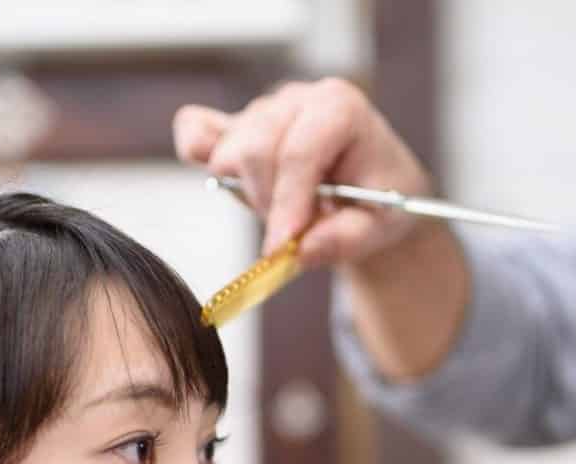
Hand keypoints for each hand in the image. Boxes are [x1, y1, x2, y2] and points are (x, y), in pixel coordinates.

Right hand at [173, 78, 431, 266]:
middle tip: (293, 231)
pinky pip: (196, 131)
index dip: (288, 203)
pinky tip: (230, 182)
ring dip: (250, 193)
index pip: (298, 151)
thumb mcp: (379, 228)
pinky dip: (198, 153)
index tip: (284, 247)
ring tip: (283, 209)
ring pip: (227, 153)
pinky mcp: (236, 130)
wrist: (372, 195)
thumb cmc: (379, 202)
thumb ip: (345, 240)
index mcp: (340, 108)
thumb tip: (300, 250)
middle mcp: (297, 100)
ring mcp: (263, 112)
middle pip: (254, 148)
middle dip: (269, 202)